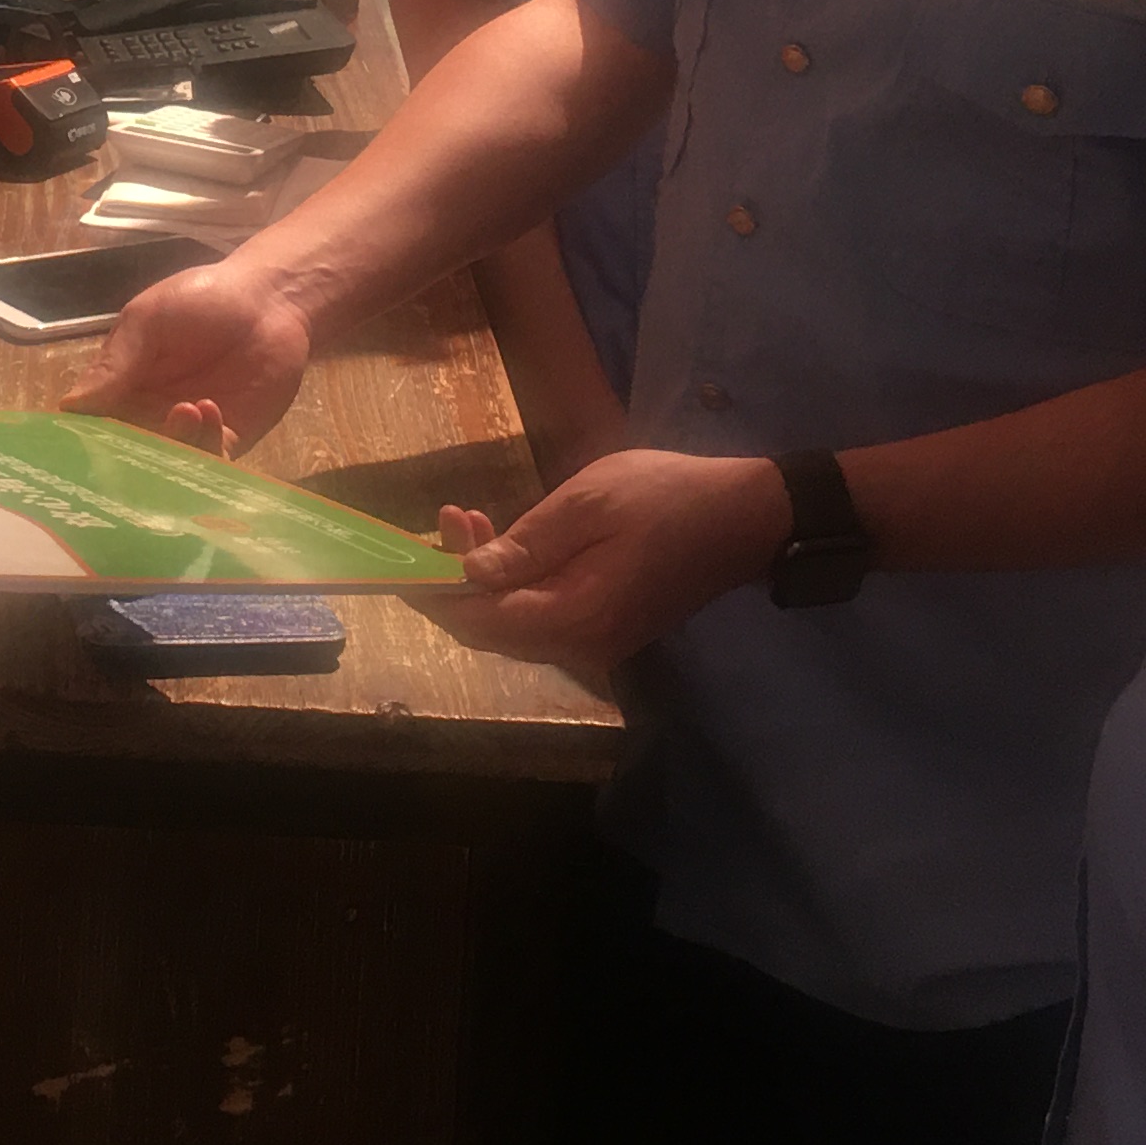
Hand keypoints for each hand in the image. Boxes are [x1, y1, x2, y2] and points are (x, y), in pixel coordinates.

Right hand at [59, 255, 317, 447]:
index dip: (83, 444)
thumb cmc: (200, 300)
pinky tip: (210, 409)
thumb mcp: (148, 320)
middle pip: (127, 456)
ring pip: (168, 465)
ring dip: (172, 447)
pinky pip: (209, 463)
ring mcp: (188, 434)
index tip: (76, 455)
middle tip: (138, 444)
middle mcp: (148, 418)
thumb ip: (114, 364)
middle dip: (130, 458)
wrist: (270, 300)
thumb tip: (68, 408)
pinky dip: (205, 448)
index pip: (91, 427)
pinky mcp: (228, 440)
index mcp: (118, 390)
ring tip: (185, 410)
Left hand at [429, 451, 792, 671]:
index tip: (401, 559)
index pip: (479, 622)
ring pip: (514, 627)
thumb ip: (526, 544)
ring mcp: (596, 643)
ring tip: (468, 520)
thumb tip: (467, 576)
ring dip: (482, 582)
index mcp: (574, 619)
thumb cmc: (665, 497)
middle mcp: (581, 647)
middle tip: (444, 521)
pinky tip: (507, 545)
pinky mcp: (606, 629)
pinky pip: (542, 619)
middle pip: (491, 632)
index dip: (434, 594)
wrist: (744, 518)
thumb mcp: (588, 504)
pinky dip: (514, 587)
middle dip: (453, 584)